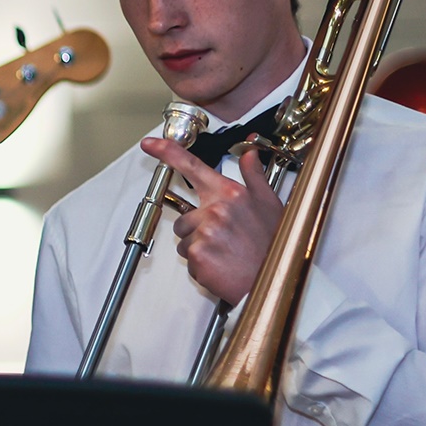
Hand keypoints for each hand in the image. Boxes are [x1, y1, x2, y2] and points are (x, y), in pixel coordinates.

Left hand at [138, 138, 283, 304]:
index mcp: (230, 194)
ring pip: (183, 238)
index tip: (149, 144)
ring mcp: (204, 232)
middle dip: (198, 229)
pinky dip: (200, 264)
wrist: (276, 280)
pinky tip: (221, 264)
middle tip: (224, 239)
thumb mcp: (269, 203)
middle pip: (185, 216)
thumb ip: (253, 176)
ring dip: (198, 247)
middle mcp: (215, 210)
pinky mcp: (197, 254)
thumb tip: (249, 153)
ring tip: (225, 253)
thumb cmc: (273, 244)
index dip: (167, 152)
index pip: (193, 167)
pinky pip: (187, 257)